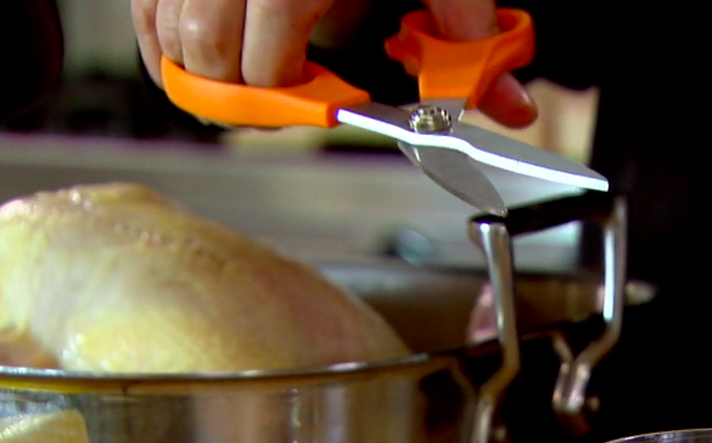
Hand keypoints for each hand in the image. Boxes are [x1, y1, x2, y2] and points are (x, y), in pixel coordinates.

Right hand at [132, 0, 536, 127]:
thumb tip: (508, 103)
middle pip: (206, 53)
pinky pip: (144, 3)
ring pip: (165, 28)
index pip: (266, 66)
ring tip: (240, 79)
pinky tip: (192, 49)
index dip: (289, 100)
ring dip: (197, 66)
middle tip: (280, 101)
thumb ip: (466, 37)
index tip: (318, 104)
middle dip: (241, 91)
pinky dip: (161, 34)